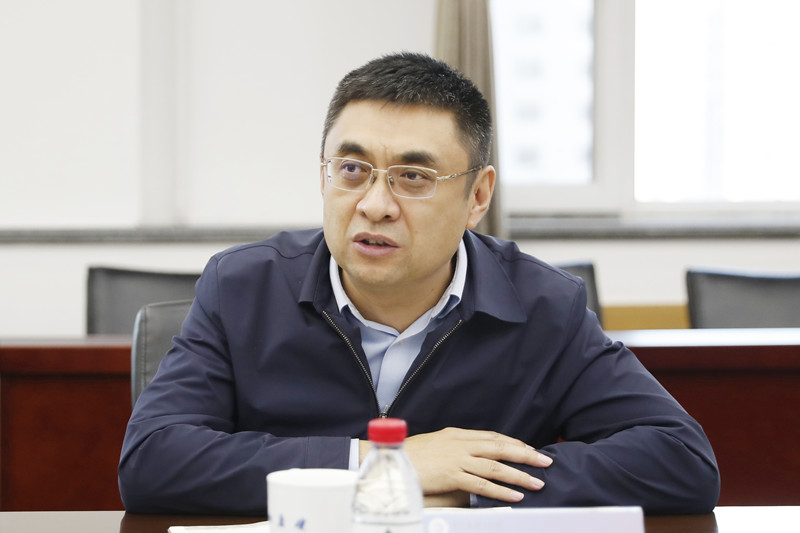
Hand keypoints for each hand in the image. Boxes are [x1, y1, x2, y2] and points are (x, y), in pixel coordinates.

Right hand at [402, 427, 551, 502]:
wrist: (390, 461)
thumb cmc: (408, 455)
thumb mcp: (434, 443)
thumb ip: (453, 446)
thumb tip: (469, 454)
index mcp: (456, 434)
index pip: (491, 437)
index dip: (512, 443)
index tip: (528, 449)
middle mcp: (460, 444)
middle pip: (500, 448)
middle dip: (525, 455)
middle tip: (545, 461)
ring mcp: (456, 460)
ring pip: (495, 467)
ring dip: (519, 475)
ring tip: (537, 483)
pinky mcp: (452, 476)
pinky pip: (482, 485)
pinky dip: (501, 491)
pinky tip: (516, 495)